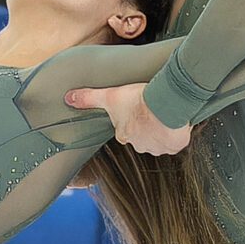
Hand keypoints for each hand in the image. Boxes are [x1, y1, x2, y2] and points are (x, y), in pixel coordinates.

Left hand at [64, 82, 193, 154]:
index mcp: (124, 135)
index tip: (136, 110)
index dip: (130, 120)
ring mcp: (158, 147)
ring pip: (159, 139)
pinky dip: (176, 132)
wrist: (166, 105)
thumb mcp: (109, 96)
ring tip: (164, 113)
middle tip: (151, 110)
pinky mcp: (175, 145)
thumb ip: (89, 98)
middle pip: (142, 136)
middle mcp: (140, 145)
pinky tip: (176, 120)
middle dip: (146, 125)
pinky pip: (175, 140)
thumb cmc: (139, 100)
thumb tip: (68, 98)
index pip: (125, 131)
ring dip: (162, 128)